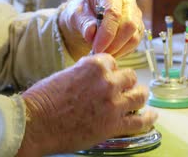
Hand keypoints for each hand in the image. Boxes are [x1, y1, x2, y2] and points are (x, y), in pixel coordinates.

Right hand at [17, 54, 157, 155]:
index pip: (113, 62)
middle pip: (129, 77)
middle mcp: (108, 81)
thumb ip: (84, 73)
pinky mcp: (114, 125)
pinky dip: (148, 118)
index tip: (108, 76)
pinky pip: (140, 121)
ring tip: (140, 99)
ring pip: (139, 95)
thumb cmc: (43, 99)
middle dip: (125, 82)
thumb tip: (92, 77)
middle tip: (121, 89)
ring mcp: (113, 104)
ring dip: (139, 96)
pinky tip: (152, 116)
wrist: (36, 123)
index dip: (111, 70)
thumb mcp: (65, 74)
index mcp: (95, 65)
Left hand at [58, 0, 143, 60]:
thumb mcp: (75, 15)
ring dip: (117, 49)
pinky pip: (134, 44)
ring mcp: (135, 15)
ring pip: (134, 36)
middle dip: (113, 43)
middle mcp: (127, 1)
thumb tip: (91, 33)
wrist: (86, 19)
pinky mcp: (138, 29)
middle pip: (129, 25)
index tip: (96, 47)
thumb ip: (83, 23)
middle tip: (98, 53)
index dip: (107, 32)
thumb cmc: (81, 13)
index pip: (114, 12)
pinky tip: (108, 53)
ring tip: (101, 54)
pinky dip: (121, 52)